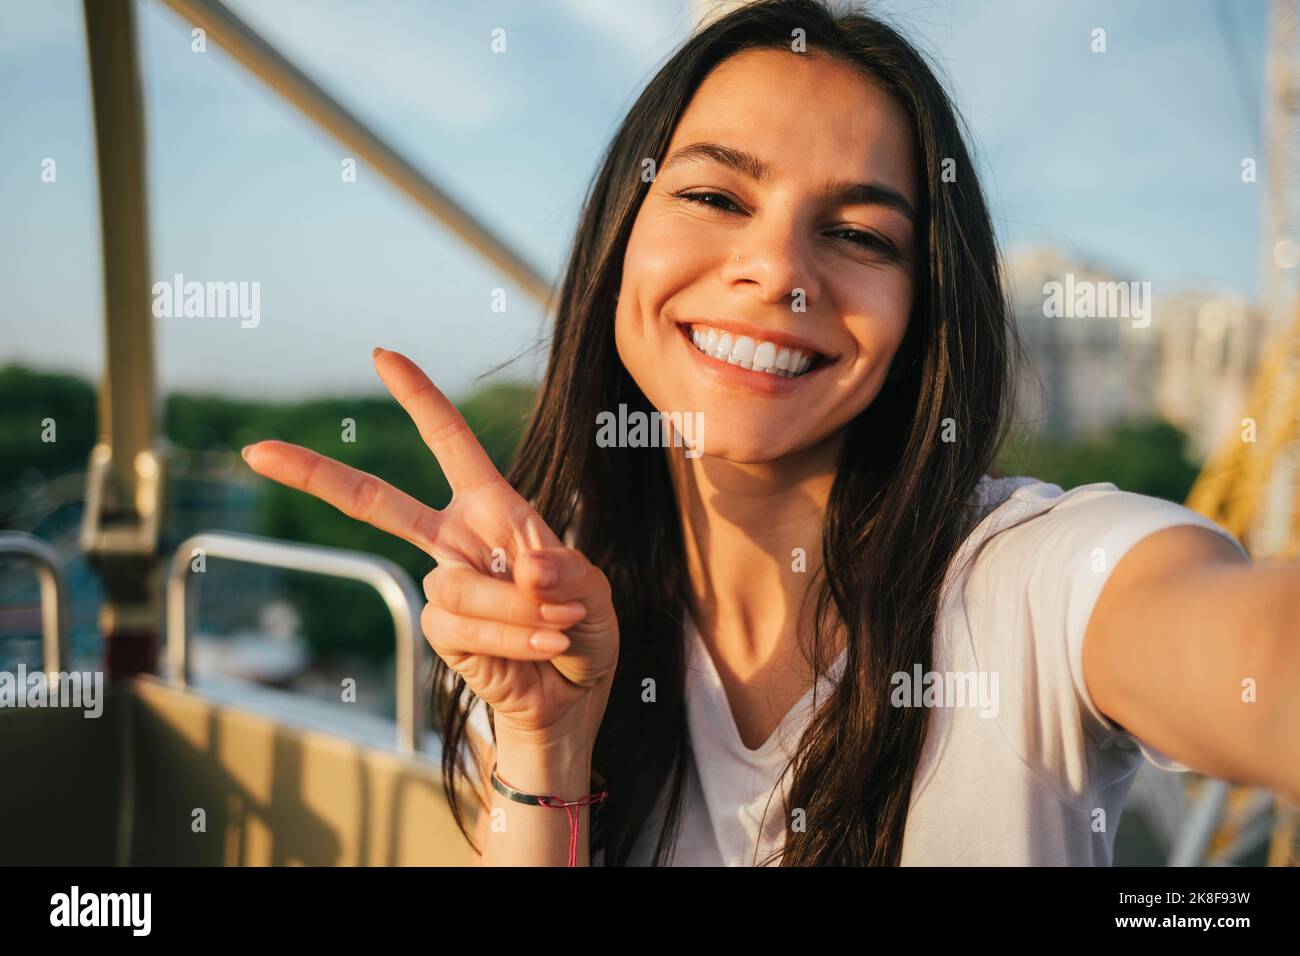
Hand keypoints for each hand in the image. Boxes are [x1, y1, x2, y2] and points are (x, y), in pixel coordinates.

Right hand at [241, 347, 619, 740]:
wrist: (575, 696)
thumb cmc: (583, 629)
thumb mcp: (591, 590)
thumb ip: (565, 569)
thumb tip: (526, 564)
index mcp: (493, 508)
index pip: (450, 445)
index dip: (419, 399)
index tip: (382, 356)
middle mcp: (457, 540)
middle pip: (376, 502)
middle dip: (317, 476)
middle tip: (257, 451)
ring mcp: (444, 586)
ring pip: (459, 584)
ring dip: (520, 610)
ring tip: (559, 626)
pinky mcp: (441, 632)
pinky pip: (463, 625)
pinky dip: (511, 636)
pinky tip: (542, 647)